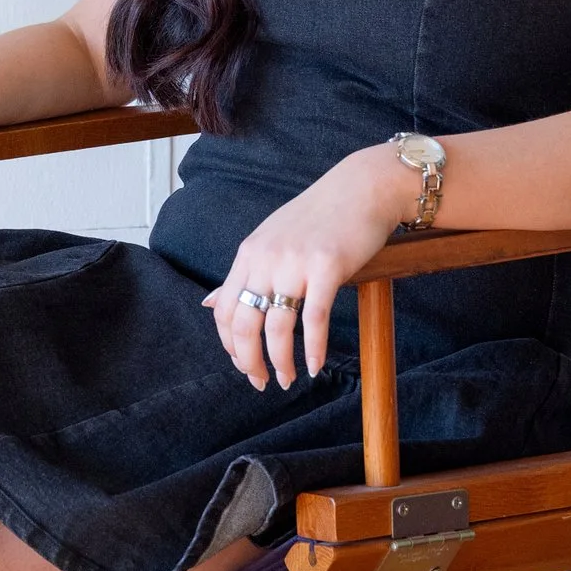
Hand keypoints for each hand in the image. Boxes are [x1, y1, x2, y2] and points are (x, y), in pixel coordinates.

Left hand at [205, 144, 406, 388]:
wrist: (362, 187)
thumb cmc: (319, 217)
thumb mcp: (270, 240)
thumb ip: (242, 275)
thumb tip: (208, 304)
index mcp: (249, 254)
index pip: (223, 309)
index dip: (230, 345)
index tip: (242, 365)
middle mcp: (265, 258)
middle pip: (244, 323)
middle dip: (249, 361)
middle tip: (261, 383)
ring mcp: (295, 262)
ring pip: (277, 326)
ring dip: (280, 362)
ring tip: (288, 379)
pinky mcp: (327, 266)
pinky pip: (315, 318)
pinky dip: (314, 348)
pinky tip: (315, 366)